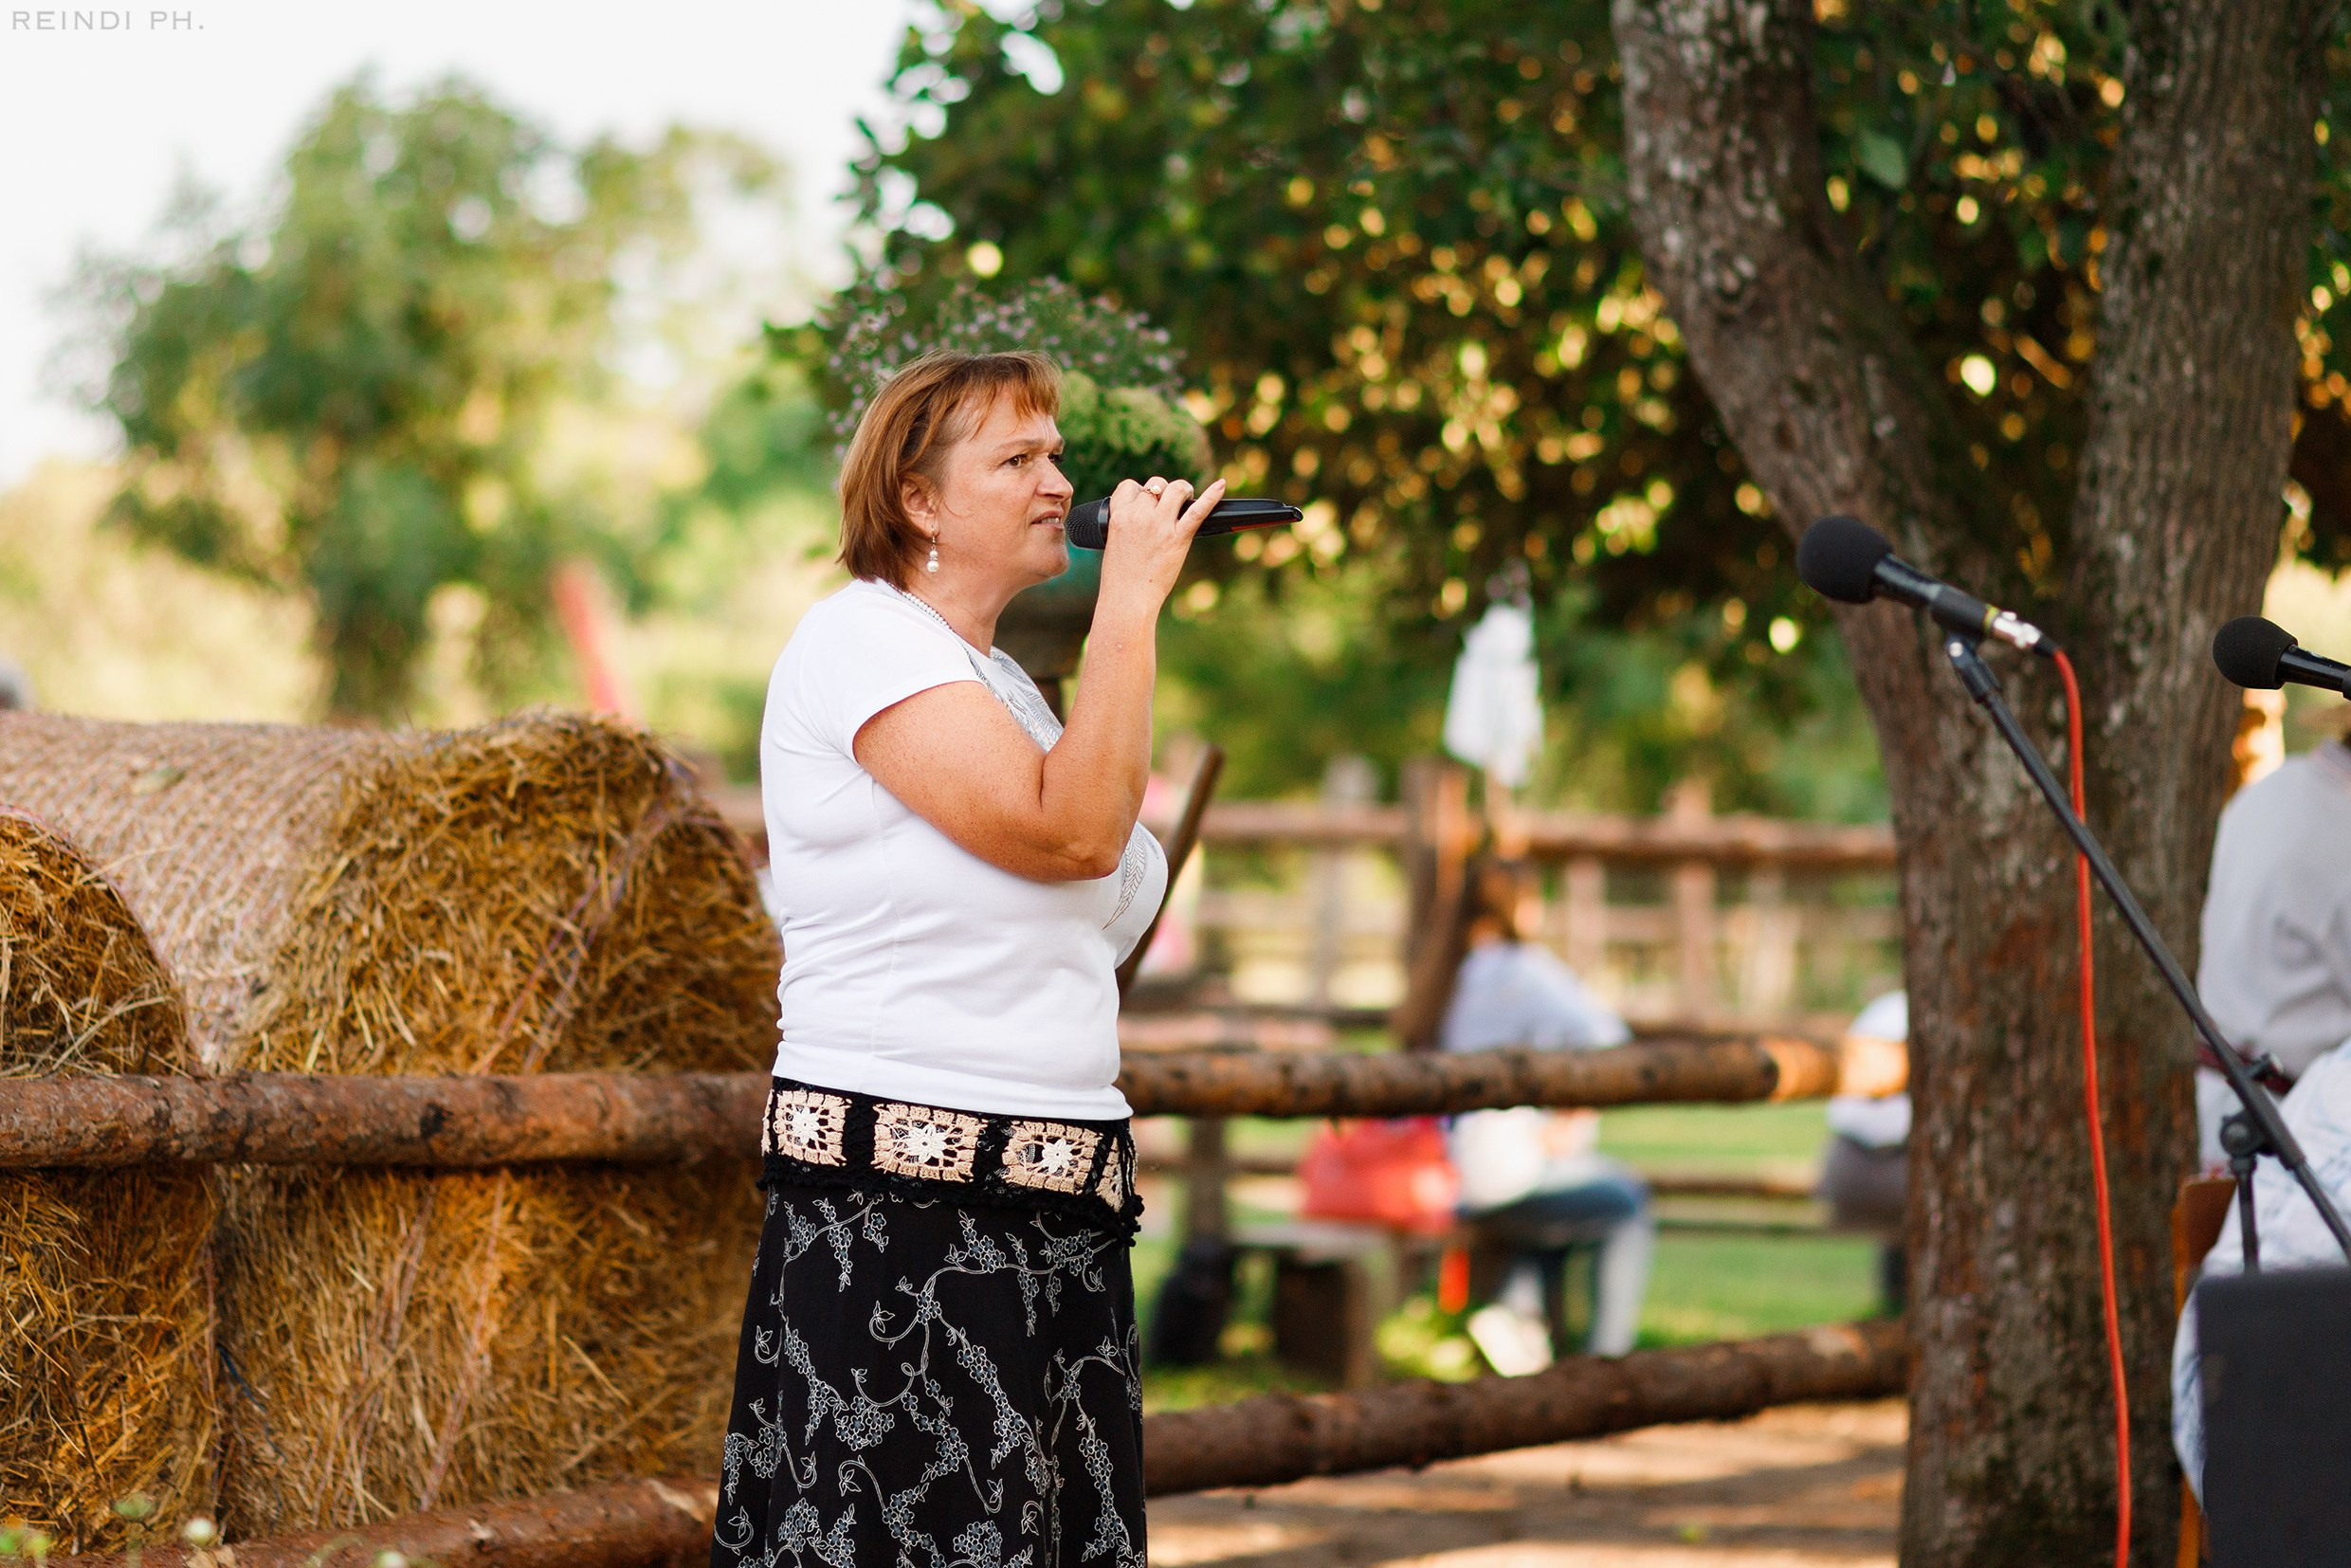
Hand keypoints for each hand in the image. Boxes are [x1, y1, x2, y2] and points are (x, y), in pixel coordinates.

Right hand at [1094, 474, 1225, 622]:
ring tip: (1186, 498)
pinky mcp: (1178, 538)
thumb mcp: (1115, 543)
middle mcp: (1140, 515)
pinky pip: (1198, 511)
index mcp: (1119, 516)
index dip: (1139, 491)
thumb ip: (1127, 527)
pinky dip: (1211, 496)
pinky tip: (1221, 486)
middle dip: (1163, 492)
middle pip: (1156, 484)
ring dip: (1182, 490)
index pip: (1130, 487)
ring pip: (1176, 489)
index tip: (1145, 501)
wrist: (1129, 598)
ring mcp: (1160, 525)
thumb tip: (1144, 520)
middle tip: (1169, 504)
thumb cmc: (1120, 577)